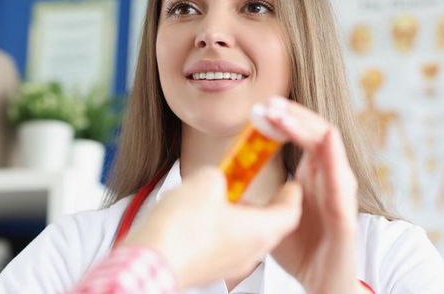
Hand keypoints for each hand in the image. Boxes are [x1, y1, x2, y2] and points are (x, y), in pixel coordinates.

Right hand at [123, 167, 302, 288]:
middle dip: (261, 203)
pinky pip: (223, 247)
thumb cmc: (181, 228)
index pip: (290, 212)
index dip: (292, 194)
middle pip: (268, 225)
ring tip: (219, 196)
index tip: (291, 183)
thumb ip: (220, 174)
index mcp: (260, 231)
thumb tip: (217, 177)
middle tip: (251, 185)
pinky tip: (199, 215)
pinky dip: (220, 230)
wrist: (150, 261)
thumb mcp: (206, 181)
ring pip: (245, 237)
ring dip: (237, 216)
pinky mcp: (208, 269)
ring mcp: (229, 265)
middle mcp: (250, 252)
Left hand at [258, 97, 360, 293]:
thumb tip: (230, 177)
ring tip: (285, 116)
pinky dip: (333, 160)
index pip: (303, 135)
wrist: (323, 286)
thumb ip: (258, 193)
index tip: (261, 106)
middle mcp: (330, 180)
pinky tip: (324, 141)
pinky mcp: (346, 218)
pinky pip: (340, 185)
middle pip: (317, 133)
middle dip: (293, 115)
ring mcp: (340, 197)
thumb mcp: (270, 216)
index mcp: (314, 176)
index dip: (285, 118)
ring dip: (307, 129)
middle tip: (269, 103)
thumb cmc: (304, 252)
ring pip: (330, 151)